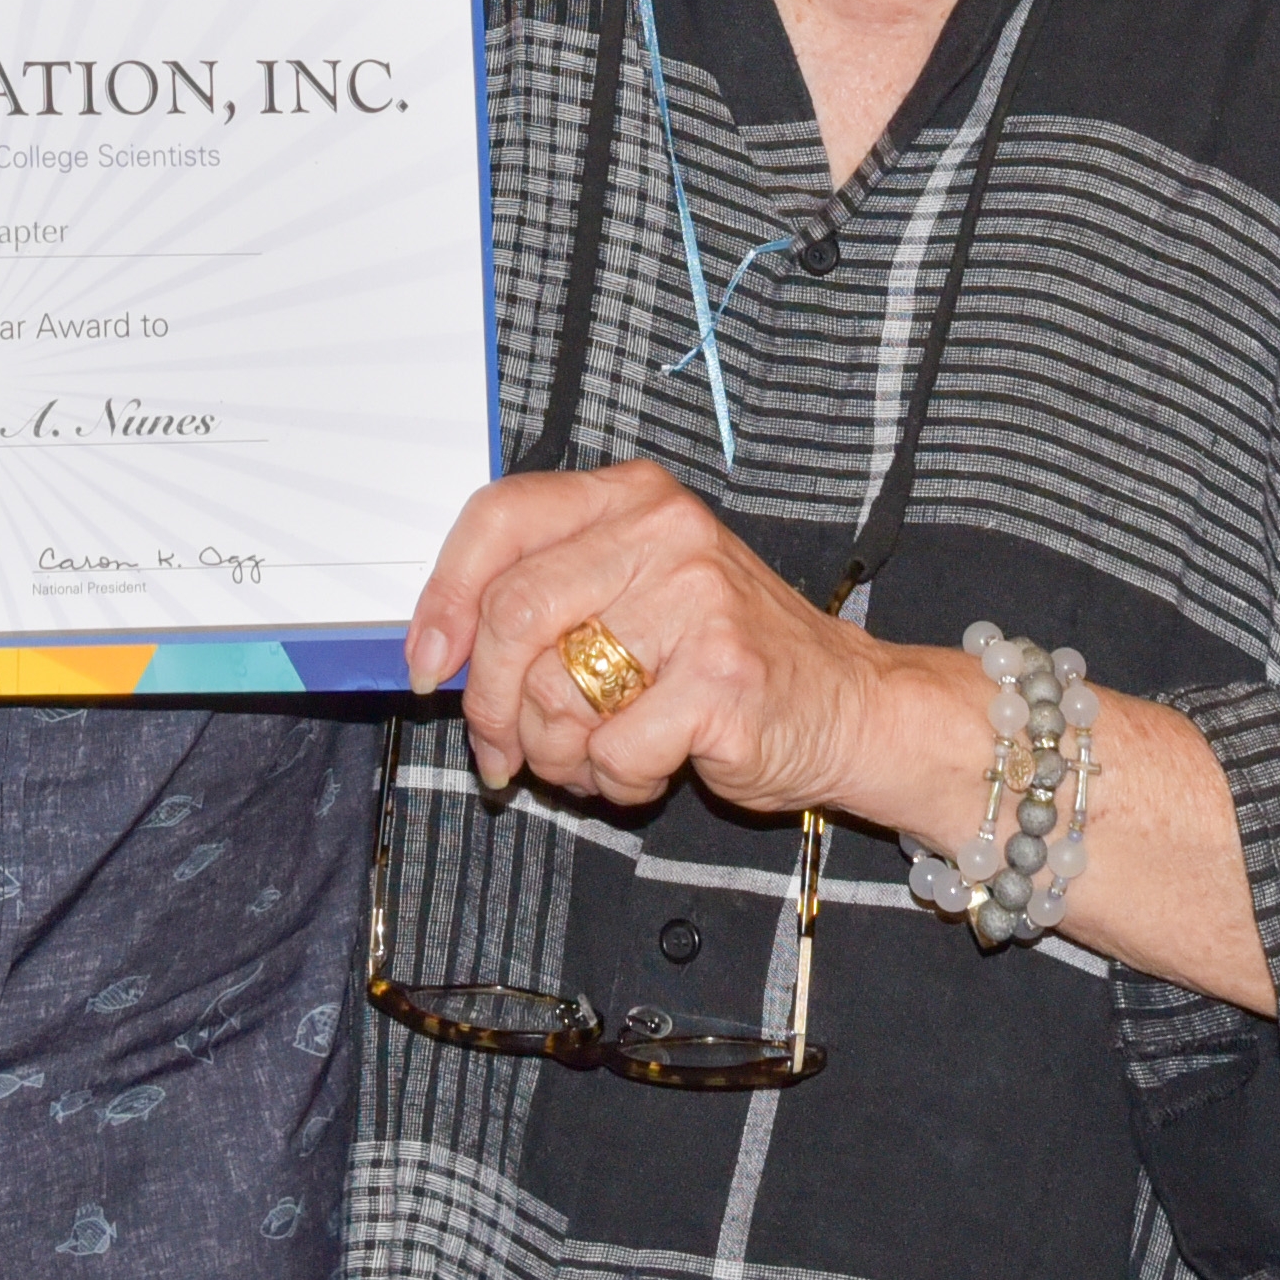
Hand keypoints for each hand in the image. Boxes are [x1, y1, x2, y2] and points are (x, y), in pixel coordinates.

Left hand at [404, 463, 933, 822]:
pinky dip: (614, 782)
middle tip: (497, 752)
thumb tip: (439, 649)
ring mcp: (698, 603)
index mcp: (635, 498)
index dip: (443, 597)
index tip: (426, 663)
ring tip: (595, 755)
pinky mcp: (721, 678)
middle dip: (487, 704)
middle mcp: (666, 533)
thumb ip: (550, 595)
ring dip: (557, 753)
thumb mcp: (639, 591)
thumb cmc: (727, 658)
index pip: (499, 518)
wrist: (853, 708)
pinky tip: (652, 766)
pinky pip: (611, 750)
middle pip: (511, 615)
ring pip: (553, 691)